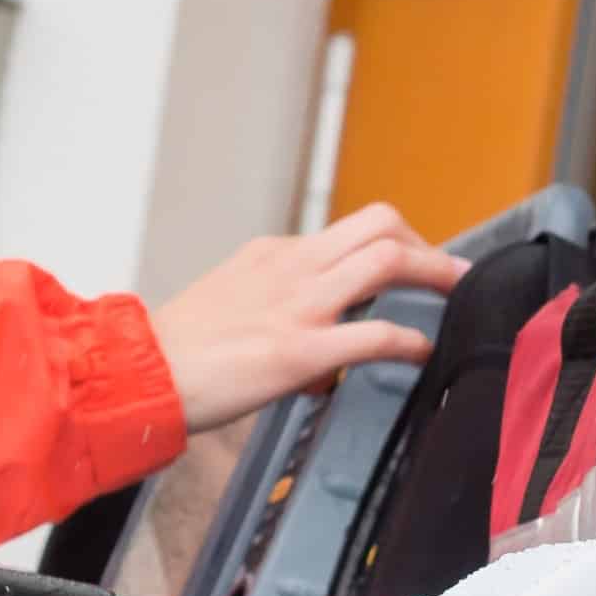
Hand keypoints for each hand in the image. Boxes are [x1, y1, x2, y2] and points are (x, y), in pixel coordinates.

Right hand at [149, 204, 466, 433]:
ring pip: (387, 260)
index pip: (346, 233)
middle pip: (379, 224)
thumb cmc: (179, 349)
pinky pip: (376, 336)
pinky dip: (410, 342)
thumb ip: (280, 313)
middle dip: (426, 244)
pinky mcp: (299, 350)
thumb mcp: (232, 304)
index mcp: (274, 255)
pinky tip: (422, 353)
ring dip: (435, 273)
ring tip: (458, 292)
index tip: (413, 265)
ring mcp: (298, 306)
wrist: (137, 371)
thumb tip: (323, 357)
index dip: (389, 247)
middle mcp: (291, 267)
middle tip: (450, 272)